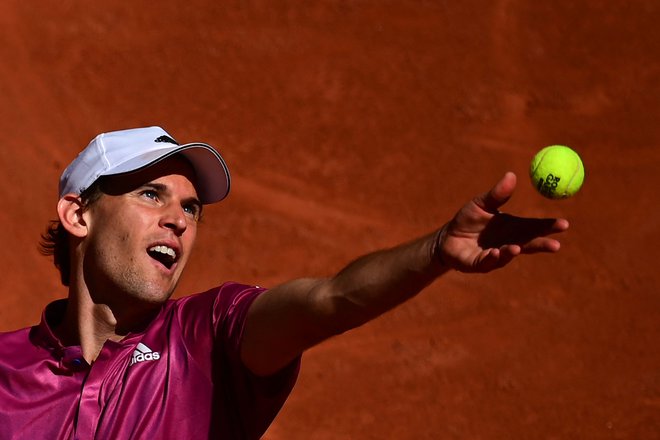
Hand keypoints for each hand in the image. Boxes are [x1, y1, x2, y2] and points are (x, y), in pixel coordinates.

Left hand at [435, 172, 568, 272]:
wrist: (447, 237)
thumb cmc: (468, 220)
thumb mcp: (482, 203)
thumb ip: (497, 193)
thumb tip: (511, 175)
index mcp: (513, 227)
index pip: (535, 226)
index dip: (549, 226)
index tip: (565, 224)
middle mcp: (508, 242)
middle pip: (528, 244)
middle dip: (541, 244)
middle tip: (555, 245)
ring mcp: (496, 255)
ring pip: (508, 255)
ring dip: (513, 252)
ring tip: (517, 248)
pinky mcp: (479, 264)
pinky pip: (487, 262)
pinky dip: (492, 257)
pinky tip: (494, 252)